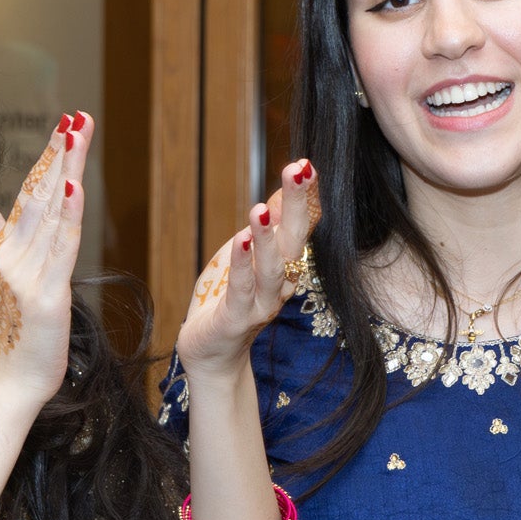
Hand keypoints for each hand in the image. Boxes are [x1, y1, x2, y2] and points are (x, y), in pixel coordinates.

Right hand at [0, 113, 90, 407]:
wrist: (8, 382)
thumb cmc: (15, 335)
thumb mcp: (5, 282)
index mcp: (10, 249)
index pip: (31, 194)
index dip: (48, 159)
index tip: (66, 125)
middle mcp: (15, 254)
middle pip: (40, 193)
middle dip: (60, 152)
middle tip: (77, 116)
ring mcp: (27, 273)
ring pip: (50, 212)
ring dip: (65, 170)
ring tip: (77, 134)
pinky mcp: (42, 296)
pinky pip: (57, 251)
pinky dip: (64, 218)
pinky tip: (72, 189)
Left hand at [179, 159, 318, 381]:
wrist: (213, 355)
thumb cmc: (227, 301)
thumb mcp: (245, 256)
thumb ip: (267, 228)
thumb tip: (283, 191)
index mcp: (285, 266)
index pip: (301, 227)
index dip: (305, 197)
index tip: (307, 164)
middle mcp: (281, 284)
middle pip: (294, 241)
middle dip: (296, 205)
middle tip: (298, 170)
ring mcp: (261, 303)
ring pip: (271, 268)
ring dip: (268, 237)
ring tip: (261, 208)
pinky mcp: (236, 318)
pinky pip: (241, 290)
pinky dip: (242, 265)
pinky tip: (241, 240)